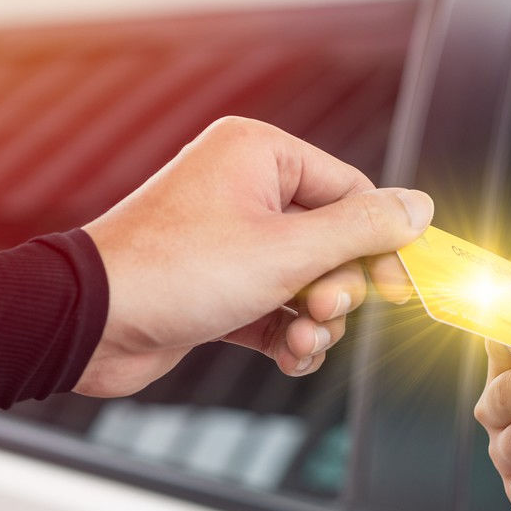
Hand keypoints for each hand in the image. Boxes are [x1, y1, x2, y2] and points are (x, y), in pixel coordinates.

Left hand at [76, 116, 430, 396]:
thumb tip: (420, 207)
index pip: (351, 189)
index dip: (380, 241)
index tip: (400, 287)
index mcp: (259, 154)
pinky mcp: (217, 288)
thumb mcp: (289, 251)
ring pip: (307, 281)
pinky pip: (276, 308)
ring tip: (301, 341)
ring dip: (316, 320)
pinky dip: (288, 335)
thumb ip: (363, 229)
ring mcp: (229, 241)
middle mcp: (244, 188)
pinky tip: (289, 357)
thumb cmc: (180, 272)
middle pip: (334, 240)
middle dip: (337, 288)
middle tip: (321, 310)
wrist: (90, 323)